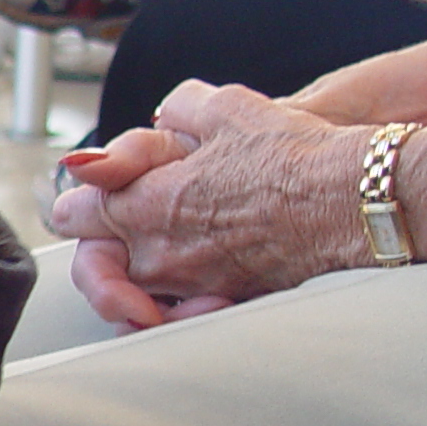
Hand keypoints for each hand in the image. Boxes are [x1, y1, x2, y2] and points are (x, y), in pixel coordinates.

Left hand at [50, 82, 369, 326]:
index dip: (82, 201)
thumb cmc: (293, 152)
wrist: (354, 199)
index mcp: (143, 204)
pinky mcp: (225, 303)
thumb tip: (143, 127)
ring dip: (136, 284)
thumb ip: (167, 114)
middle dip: (100, 255)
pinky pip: (178, 317)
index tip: (99, 194)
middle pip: (93, 269)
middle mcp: (157, 254)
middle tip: (117, 241)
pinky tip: (196, 290)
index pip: (72, 216)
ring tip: (158, 261)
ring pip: (133, 297)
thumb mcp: (223, 108)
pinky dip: (177, 307)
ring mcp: (190, 285)